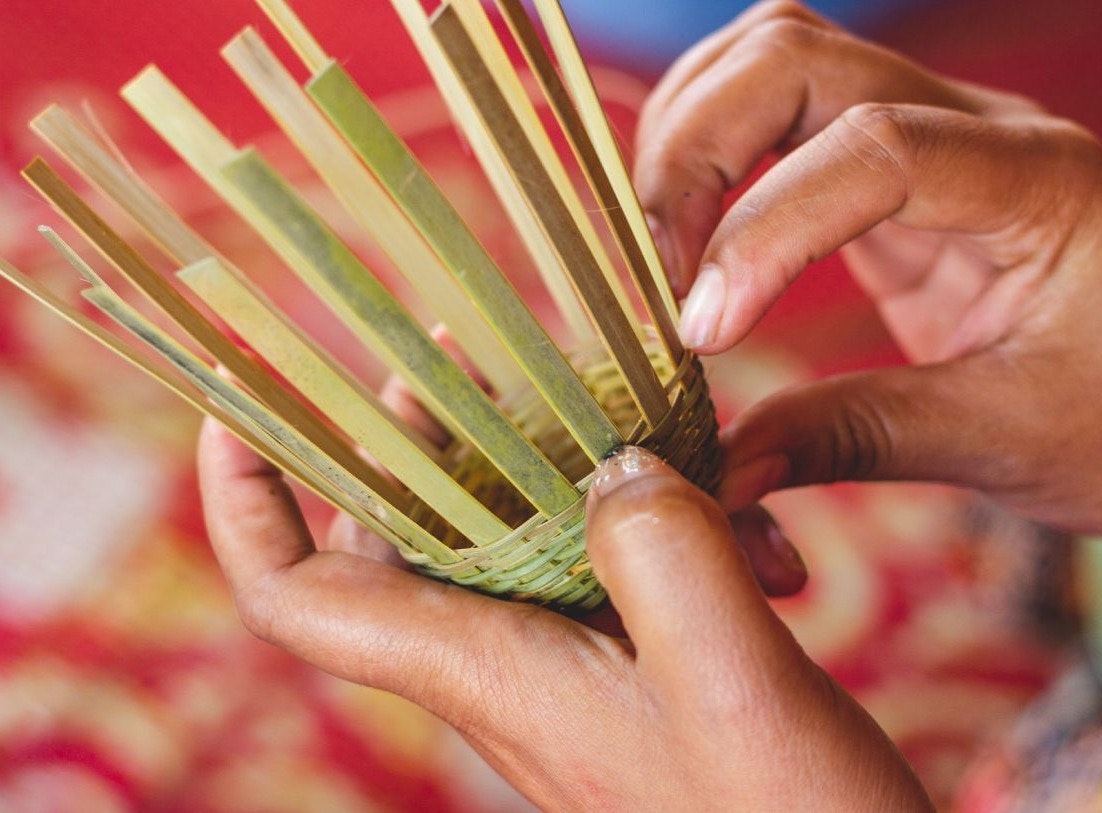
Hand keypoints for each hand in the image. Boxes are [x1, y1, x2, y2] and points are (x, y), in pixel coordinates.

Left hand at [199, 425, 931, 809]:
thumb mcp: (730, 676)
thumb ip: (661, 551)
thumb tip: (612, 460)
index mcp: (490, 670)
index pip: (300, 593)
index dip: (246, 500)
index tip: (240, 405)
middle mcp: (506, 664)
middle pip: (397, 537)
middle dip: (410, 440)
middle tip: (458, 361)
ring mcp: (568, 665)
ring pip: (509, 536)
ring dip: (560, 467)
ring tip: (647, 423)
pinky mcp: (631, 664)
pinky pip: (604, 561)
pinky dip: (656, 518)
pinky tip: (748, 525)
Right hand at [635, 0, 1101, 541]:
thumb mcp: (1002, 442)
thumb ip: (853, 440)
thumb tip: (719, 468)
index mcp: (1037, 178)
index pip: (872, 148)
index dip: (763, 231)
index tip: (702, 335)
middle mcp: (976, 128)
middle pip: (795, 56)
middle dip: (694, 151)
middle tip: (657, 275)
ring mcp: (927, 138)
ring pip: (772, 62)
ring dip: (689, 139)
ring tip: (661, 256)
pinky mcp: (885, 178)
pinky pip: (774, 122)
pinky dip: (707, 160)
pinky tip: (688, 241)